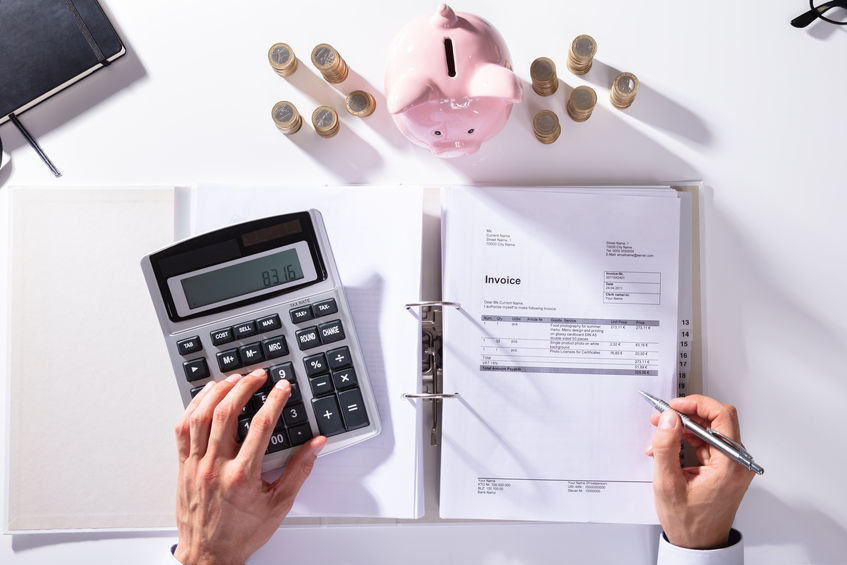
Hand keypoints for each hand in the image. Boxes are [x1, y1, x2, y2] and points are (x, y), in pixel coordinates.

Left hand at [174, 369, 326, 564]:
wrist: (209, 555)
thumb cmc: (242, 533)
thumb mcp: (279, 504)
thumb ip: (299, 470)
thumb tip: (316, 445)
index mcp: (242, 476)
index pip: (260, 426)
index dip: (274, 401)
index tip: (282, 387)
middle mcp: (216, 467)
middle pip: (227, 413)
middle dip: (245, 387)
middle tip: (258, 376)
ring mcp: (196, 465)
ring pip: (201, 417)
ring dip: (218, 392)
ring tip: (233, 379)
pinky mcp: (183, 466)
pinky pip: (182, 429)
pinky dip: (193, 408)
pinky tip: (205, 397)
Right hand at [647, 394, 754, 549]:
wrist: (698, 544)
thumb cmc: (689, 522)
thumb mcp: (668, 483)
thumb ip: (666, 447)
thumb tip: (668, 419)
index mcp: (730, 465)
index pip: (722, 417)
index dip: (697, 404)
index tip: (675, 406)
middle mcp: (737, 462)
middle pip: (716, 420)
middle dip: (686, 414)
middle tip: (664, 417)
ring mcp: (732, 465)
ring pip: (710, 430)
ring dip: (684, 428)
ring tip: (661, 433)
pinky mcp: (724, 468)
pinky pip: (707, 443)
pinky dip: (687, 440)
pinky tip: (669, 446)